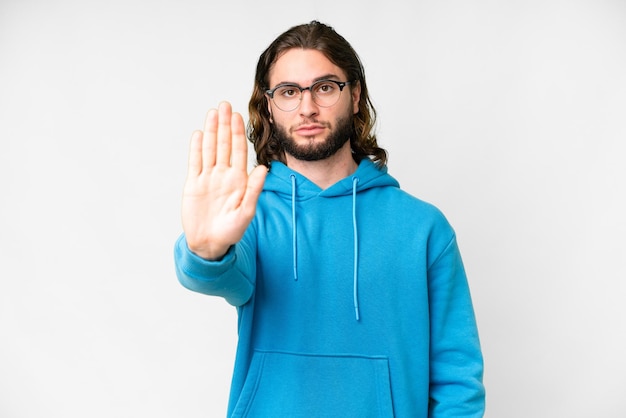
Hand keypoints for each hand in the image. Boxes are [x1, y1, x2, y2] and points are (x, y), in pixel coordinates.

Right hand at [181, 102, 266, 259]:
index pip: (238, 151)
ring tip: (213, 113)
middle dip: (225, 125)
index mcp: (238, 180)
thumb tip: (264, 169)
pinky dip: (197, 148)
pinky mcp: (193, 184)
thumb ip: (254, 190)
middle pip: (224, 144)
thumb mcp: (246, 212)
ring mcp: (208, 178)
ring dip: (211, 131)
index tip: (239, 116)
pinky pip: (195, 162)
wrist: (209, 244)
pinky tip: (199, 134)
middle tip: (225, 105)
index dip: (238, 133)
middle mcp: (223, 175)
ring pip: (210, 149)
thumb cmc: (231, 231)